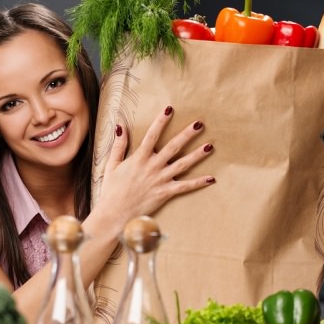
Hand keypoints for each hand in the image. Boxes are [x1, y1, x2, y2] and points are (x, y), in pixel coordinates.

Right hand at [96, 105, 214, 223]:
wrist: (115, 214)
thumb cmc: (112, 190)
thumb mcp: (112, 165)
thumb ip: (118, 146)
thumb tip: (120, 126)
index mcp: (139, 158)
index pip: (152, 135)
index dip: (161, 121)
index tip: (170, 108)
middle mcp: (152, 167)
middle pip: (173, 147)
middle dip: (187, 134)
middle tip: (199, 124)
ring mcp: (160, 180)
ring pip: (183, 164)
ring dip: (197, 155)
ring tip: (210, 146)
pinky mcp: (165, 193)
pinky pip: (185, 187)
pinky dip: (198, 183)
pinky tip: (211, 178)